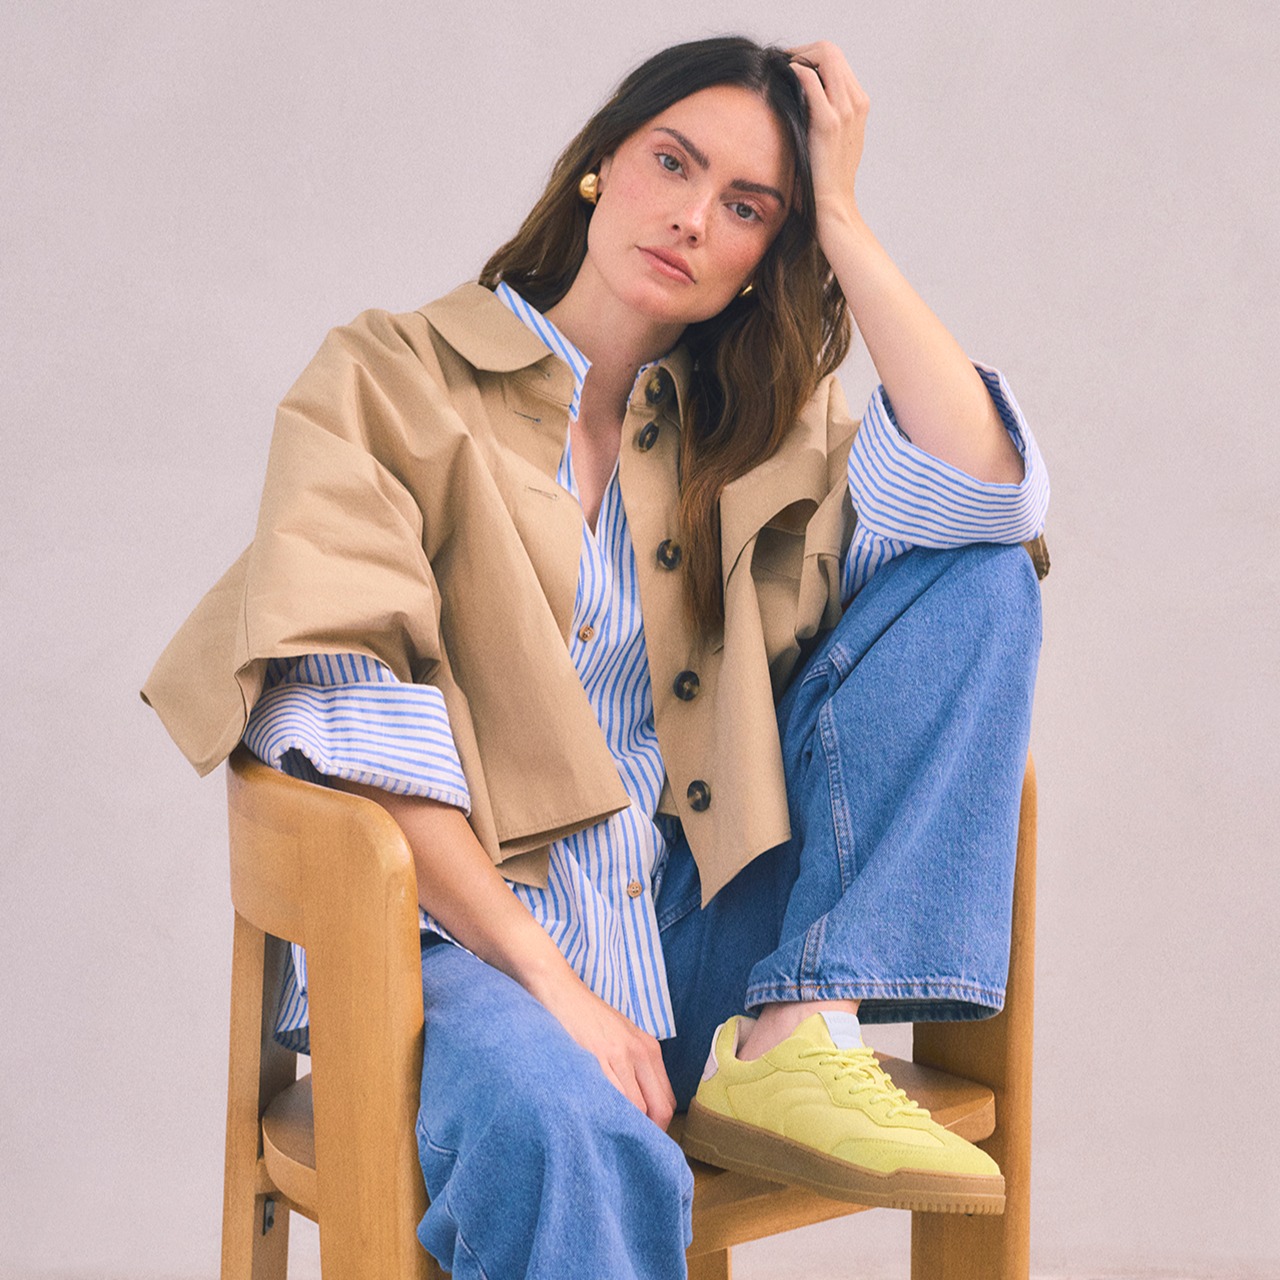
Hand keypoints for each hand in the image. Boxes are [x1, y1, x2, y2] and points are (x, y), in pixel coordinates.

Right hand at [534, 969, 676, 1128]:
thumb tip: (639, 1108)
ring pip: (635, 1109)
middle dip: (647, 1134)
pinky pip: (610, 1099)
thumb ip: (634, 1068)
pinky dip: (607, 1115)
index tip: (643, 1140)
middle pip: (658, 1110)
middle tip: (630, 1148)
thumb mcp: (621, 1036)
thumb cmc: (587, 1017)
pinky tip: (596, 1121)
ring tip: (611, 1139)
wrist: (559, 991)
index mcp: (649, 1049)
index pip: (668, 1102)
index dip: (658, 1127)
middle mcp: (640, 1052)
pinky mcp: (596, 1058)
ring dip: (625, 1128)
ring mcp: (618, 1055)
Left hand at [788, 41, 869, 243]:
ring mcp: (847, 111)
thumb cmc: (822, 179)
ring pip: (826, 56)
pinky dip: (795, 72)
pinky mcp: (830, 123)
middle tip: (780, 64)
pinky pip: (812, 79)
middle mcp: (856, 102)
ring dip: (798, 57)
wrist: (831, 208)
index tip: (788, 67)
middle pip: (831, 51)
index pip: (836, 60)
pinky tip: (781, 82)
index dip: (810, 56)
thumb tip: (793, 98)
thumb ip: (820, 115)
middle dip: (802, 51)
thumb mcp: (827, 141)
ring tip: (778, 72)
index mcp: (858, 104)